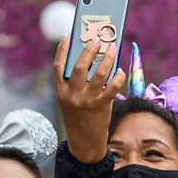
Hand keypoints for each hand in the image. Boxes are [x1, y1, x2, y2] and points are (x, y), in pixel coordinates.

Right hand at [53, 35, 126, 163]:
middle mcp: (72, 95)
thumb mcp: (69, 100)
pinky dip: (117, 77)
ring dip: (107, 59)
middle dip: (89, 51)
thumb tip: (91, 58)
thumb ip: (75, 83)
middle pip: (79, 67)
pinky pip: (112, 87)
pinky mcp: (101, 106)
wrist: (84, 142)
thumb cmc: (78, 116)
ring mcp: (87, 101)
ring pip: (99, 74)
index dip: (62, 50)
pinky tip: (119, 70)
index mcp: (60, 92)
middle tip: (97, 39)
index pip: (58, 67)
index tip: (68, 36)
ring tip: (112, 48)